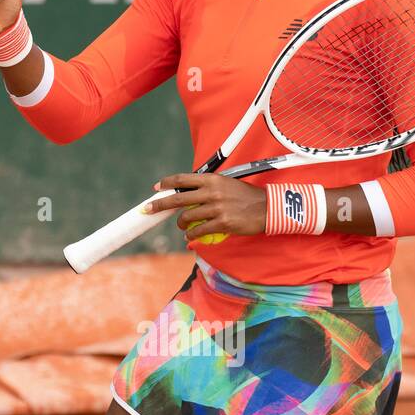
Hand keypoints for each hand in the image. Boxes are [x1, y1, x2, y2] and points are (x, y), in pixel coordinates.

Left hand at [142, 173, 267, 245]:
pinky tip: (190, 235)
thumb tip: (186, 194)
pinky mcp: (222, 223)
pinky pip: (198, 231)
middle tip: (147, 210)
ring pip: (187, 217)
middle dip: (159, 205)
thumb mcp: (226, 184)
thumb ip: (207, 187)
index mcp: (212, 179)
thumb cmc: (245, 196)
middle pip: (178, 198)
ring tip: (182, 225)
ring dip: (180, 223)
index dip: (166, 183)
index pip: (182, 179)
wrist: (267, 208)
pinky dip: (191, 234)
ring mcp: (217, 208)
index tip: (156, 188)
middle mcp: (212, 192)